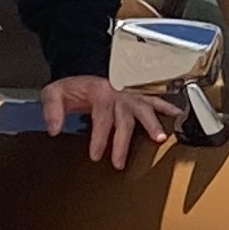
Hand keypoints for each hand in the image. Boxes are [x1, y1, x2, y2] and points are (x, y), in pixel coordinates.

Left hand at [44, 72, 173, 166]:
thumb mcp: (55, 93)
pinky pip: (155, 99)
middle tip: (119, 162)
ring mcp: (131, 94)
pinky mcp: (139, 95)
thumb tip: (53, 129)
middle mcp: (118, 94)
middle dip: (122, 142)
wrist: (87, 67)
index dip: (99, 138)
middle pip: (124, 120)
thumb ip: (52, 110)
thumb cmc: (75, 86)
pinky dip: (167, 106)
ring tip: (159, 138)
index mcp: (99, 93)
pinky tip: (176, 114)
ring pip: (144, 110)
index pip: (101, 118)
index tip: (96, 156)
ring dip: (152, 124)